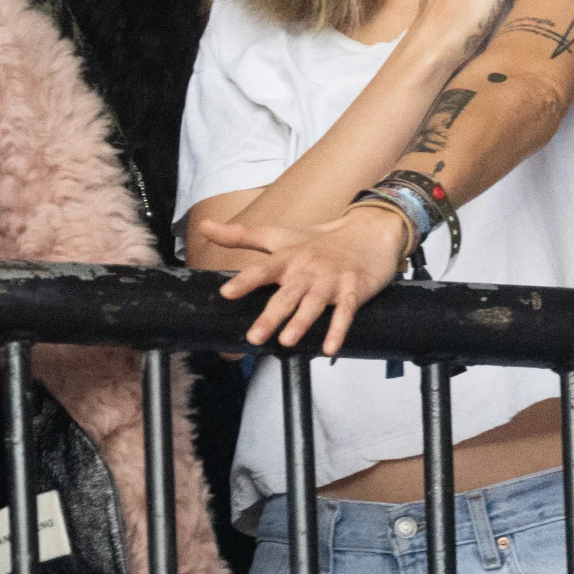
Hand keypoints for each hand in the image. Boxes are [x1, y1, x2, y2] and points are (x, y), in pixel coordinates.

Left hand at [203, 205, 406, 355]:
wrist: (369, 230)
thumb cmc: (318, 238)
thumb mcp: (278, 235)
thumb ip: (239, 235)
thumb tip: (203, 225)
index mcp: (288, 257)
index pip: (263, 269)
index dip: (246, 280)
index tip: (227, 293)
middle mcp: (307, 269)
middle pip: (287, 294)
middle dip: (271, 315)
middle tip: (253, 336)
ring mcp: (331, 280)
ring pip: (314, 303)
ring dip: (301, 321)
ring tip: (287, 340)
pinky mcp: (354, 289)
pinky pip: (346, 312)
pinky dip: (338, 329)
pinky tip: (329, 349)